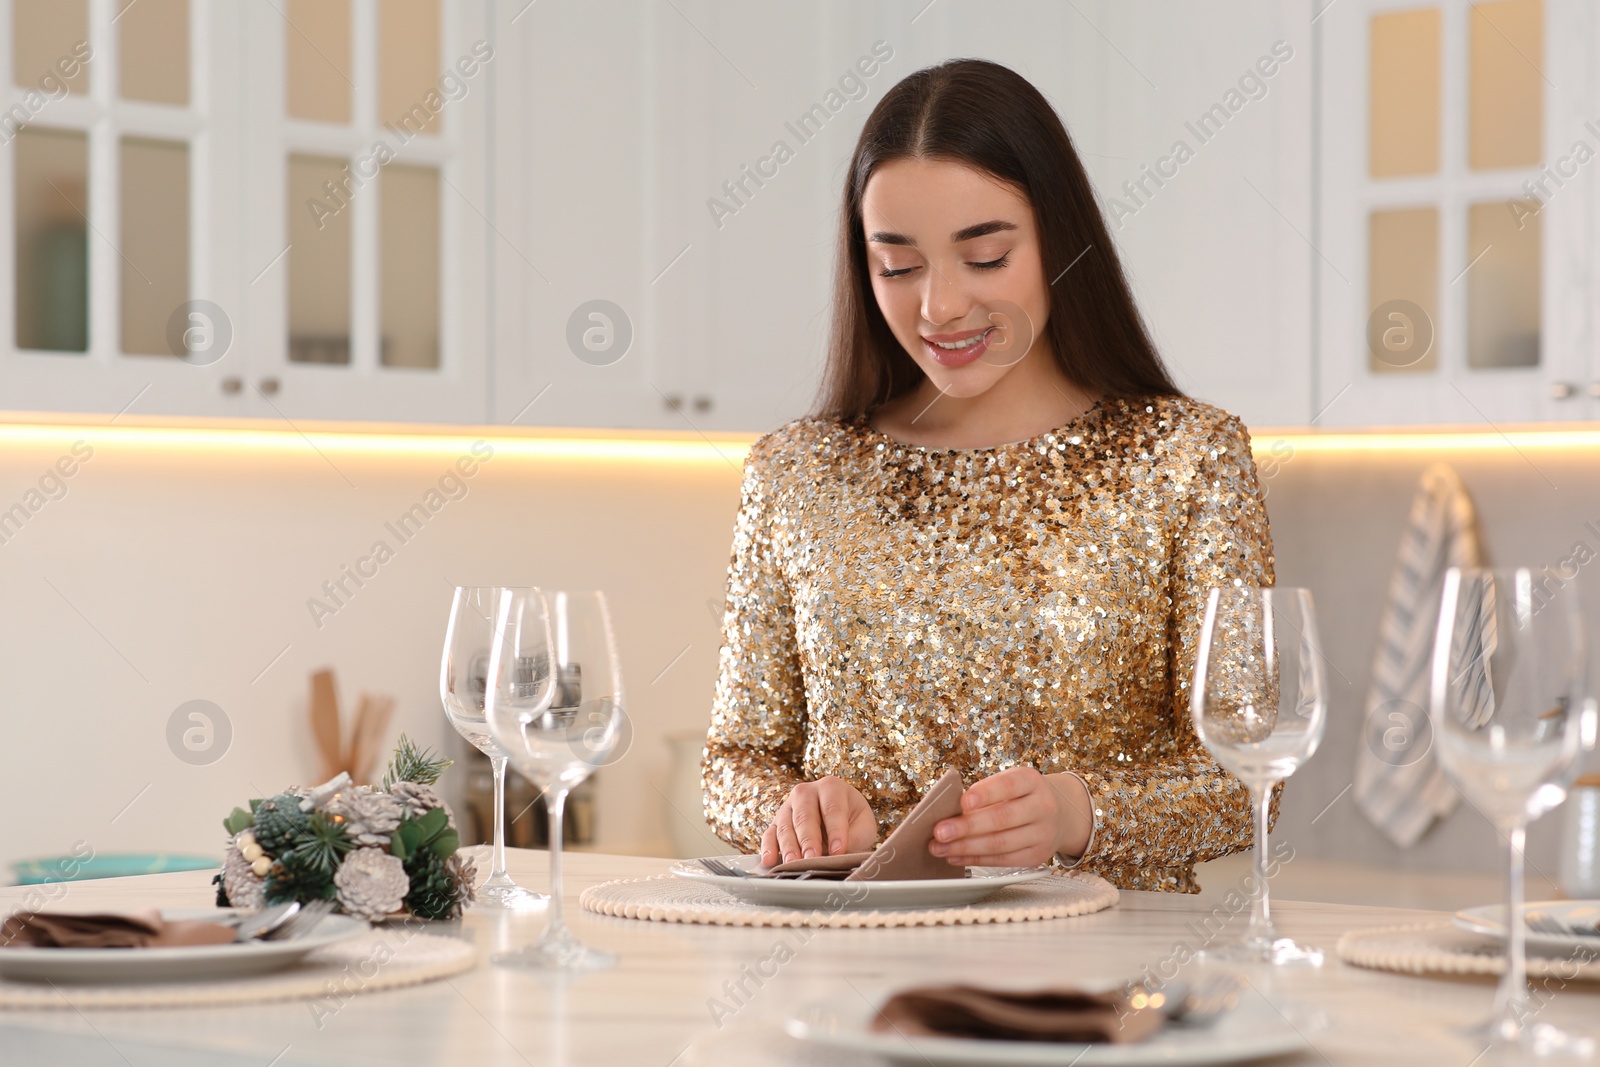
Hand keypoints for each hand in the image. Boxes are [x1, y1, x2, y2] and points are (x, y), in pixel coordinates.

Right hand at [761, 776, 876, 864]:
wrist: (837, 817)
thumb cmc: (852, 820)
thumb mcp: (863, 825)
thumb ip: (855, 836)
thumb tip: (839, 853)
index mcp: (831, 787)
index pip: (832, 808)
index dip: (836, 830)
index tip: (838, 850)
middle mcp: (806, 792)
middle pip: (805, 816)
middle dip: (809, 839)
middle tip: (813, 858)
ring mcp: (788, 806)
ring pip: (786, 826)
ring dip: (789, 847)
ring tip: (793, 864)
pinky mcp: (776, 822)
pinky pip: (770, 834)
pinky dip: (769, 848)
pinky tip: (769, 860)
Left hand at [929, 767, 1092, 867]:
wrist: (1060, 814)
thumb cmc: (1022, 796)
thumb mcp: (1010, 783)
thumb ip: (985, 793)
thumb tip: (948, 811)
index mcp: (1031, 781)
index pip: (1008, 785)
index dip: (985, 794)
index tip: (963, 802)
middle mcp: (1042, 806)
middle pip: (1001, 818)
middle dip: (966, 827)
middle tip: (939, 831)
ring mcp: (1042, 833)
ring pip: (1000, 844)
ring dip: (965, 847)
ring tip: (939, 847)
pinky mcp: (1037, 856)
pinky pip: (1002, 860)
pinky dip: (975, 859)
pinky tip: (955, 856)